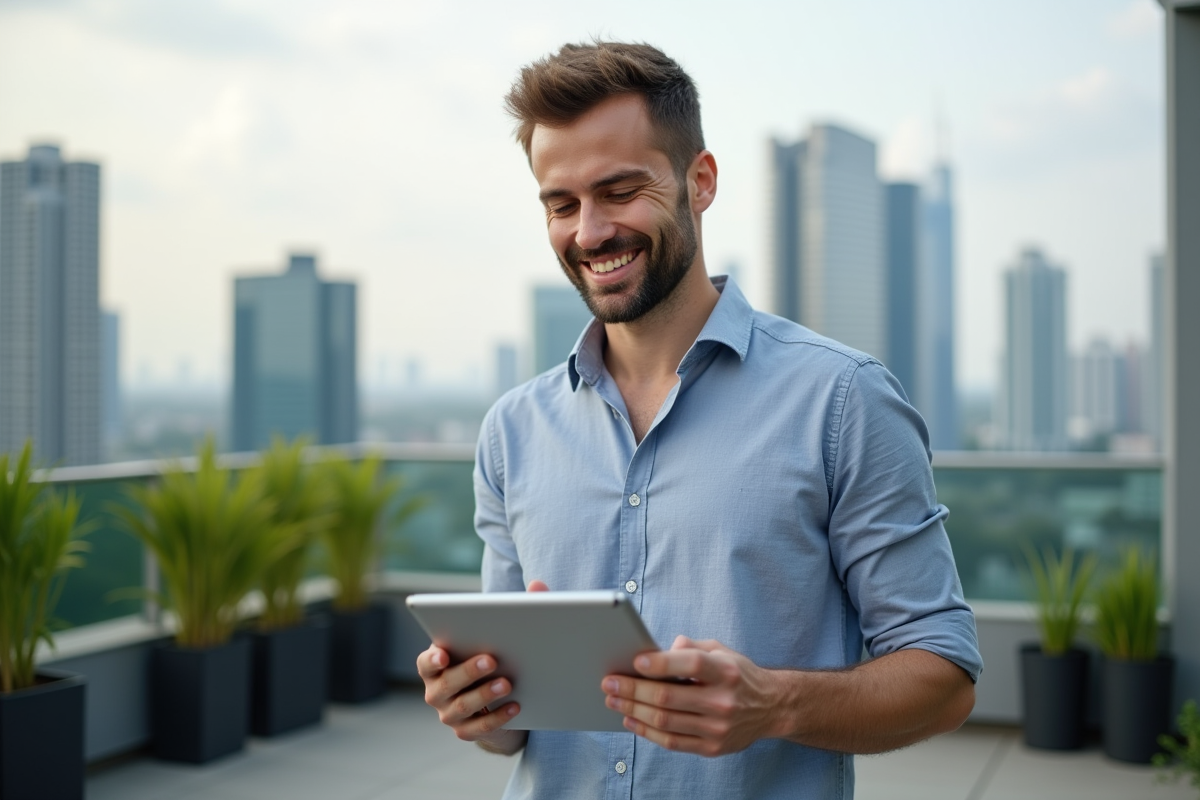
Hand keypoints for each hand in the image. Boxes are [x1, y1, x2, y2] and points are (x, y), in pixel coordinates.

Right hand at [415, 579, 549, 754]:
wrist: (499, 700)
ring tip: (507, 683)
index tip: (443, 653)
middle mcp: (437, 690)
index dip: (432, 659)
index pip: (426, 662)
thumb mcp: (501, 634)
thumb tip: (538, 585)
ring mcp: (449, 712)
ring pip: (462, 706)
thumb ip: (517, 607)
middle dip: (468, 671)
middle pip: (446, 683)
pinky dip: (498, 717)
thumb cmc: (497, 656)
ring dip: (484, 694)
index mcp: (437, 662)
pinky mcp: (466, 731)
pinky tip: (516, 706)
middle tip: (492, 659)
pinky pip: (480, 727)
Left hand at [601, 635, 783, 756]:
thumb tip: (658, 651)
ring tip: (613, 699)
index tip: (635, 661)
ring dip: (633, 710)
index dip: (660, 663)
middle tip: (609, 682)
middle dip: (633, 689)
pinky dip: (646, 731)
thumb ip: (691, 647)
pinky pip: (672, 742)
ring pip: (666, 721)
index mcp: (726, 671)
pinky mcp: (712, 748)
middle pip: (669, 697)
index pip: (690, 665)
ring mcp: (718, 728)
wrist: (771, 707)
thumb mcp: (722, 650)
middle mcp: (723, 701)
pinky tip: (630, 719)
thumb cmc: (738, 674)